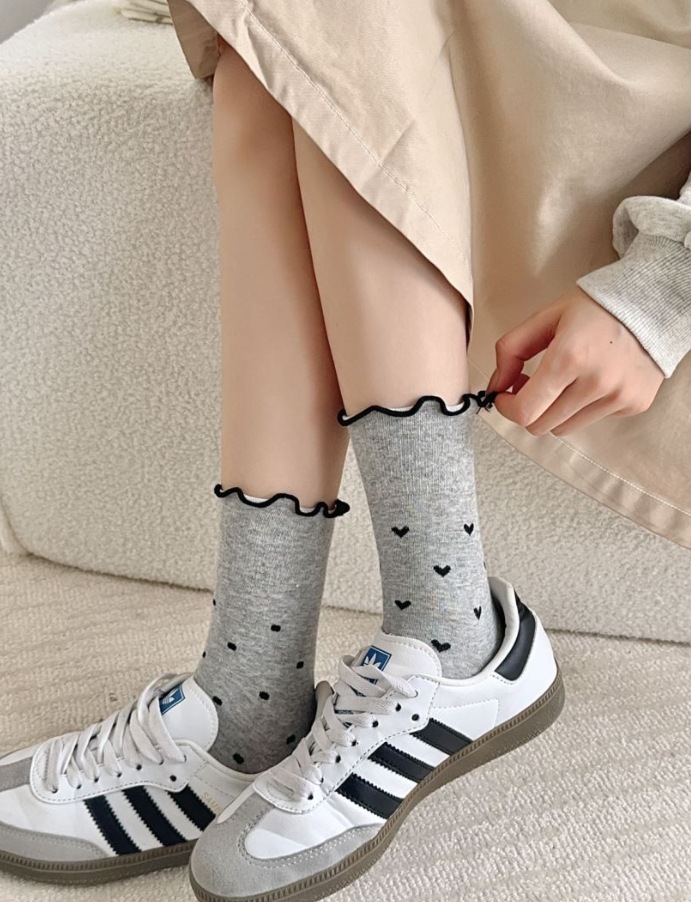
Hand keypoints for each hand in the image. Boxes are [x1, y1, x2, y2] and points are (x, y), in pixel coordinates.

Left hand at [486, 287, 664, 435]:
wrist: (652, 305)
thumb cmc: (594, 308)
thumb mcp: (546, 318)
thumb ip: (511, 350)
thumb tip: (494, 386)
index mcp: (569, 358)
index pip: (526, 411)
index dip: (507, 408)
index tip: (504, 397)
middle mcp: (596, 383)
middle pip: (541, 425)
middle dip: (527, 410)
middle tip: (531, 386)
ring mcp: (618, 397)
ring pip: (564, 427)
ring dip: (554, 410)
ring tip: (563, 382)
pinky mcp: (634, 405)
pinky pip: (592, 419)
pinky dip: (583, 407)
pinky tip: (593, 379)